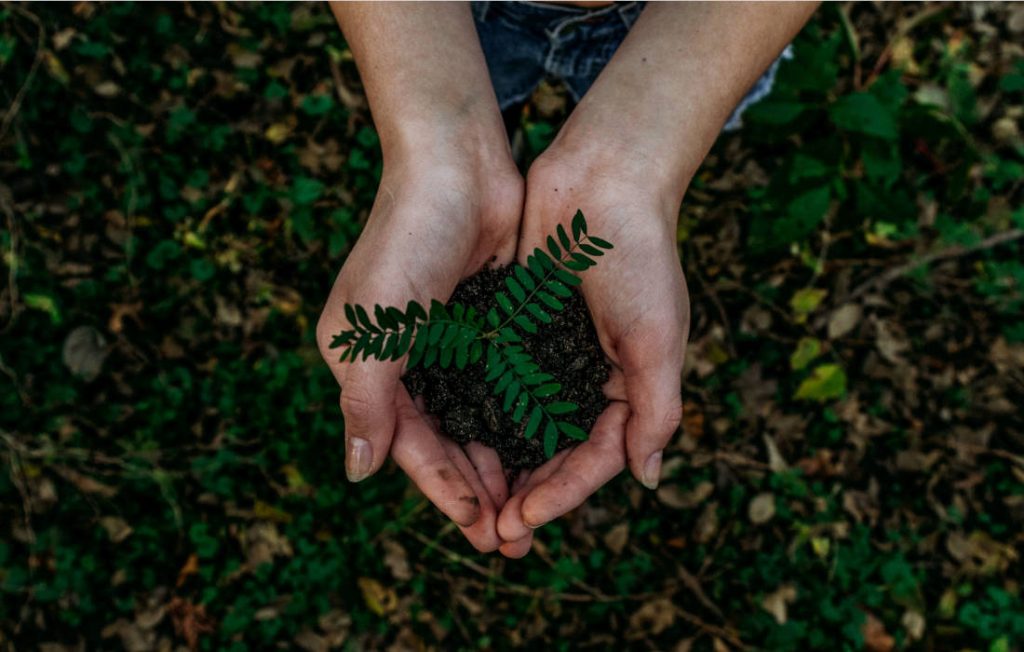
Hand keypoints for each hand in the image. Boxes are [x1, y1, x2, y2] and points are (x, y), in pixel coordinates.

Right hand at [316, 141, 530, 552]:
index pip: (407, 445)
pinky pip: (505, 386)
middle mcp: (408, 361)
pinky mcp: (489, 325)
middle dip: (477, 490)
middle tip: (513, 538)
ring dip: (503, 465)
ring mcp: (451, 344)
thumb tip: (357, 473)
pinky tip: (547, 450)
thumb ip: (365, 402)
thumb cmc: (405, 241)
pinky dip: (521, 420)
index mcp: (369, 366)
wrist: (456, 165)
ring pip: (479, 422)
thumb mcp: (373, 327)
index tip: (480, 527)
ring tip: (533, 508)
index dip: (442, 488)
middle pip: (445, 442)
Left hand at [496, 142, 689, 550]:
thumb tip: (647, 479)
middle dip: (526, 494)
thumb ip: (656, 409)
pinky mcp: (516, 327)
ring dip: (498, 465)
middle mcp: (587, 377)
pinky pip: (495, 381)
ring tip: (470, 503)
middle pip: (554, 452)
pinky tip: (452, 439)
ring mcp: (550, 354)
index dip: (562, 494)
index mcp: (628, 386)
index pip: (595, 458)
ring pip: (520, 425)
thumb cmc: (640, 256)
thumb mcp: (658, 338)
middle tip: (492, 533)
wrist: (602, 179)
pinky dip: (479, 412)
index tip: (524, 519)